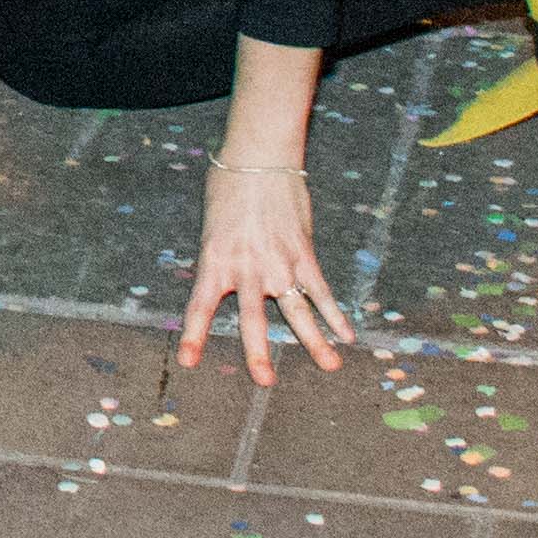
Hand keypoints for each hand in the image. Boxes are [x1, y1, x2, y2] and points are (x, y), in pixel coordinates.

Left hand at [178, 152, 349, 384]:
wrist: (258, 157)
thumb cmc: (228, 184)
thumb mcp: (212, 223)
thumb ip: (220, 254)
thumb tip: (230, 273)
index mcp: (214, 260)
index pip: (200, 306)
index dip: (194, 335)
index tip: (189, 362)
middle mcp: (246, 268)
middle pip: (255, 321)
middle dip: (259, 354)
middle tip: (265, 380)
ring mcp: (278, 262)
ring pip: (297, 311)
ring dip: (314, 341)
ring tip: (329, 366)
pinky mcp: (303, 252)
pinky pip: (321, 289)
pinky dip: (335, 311)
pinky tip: (348, 333)